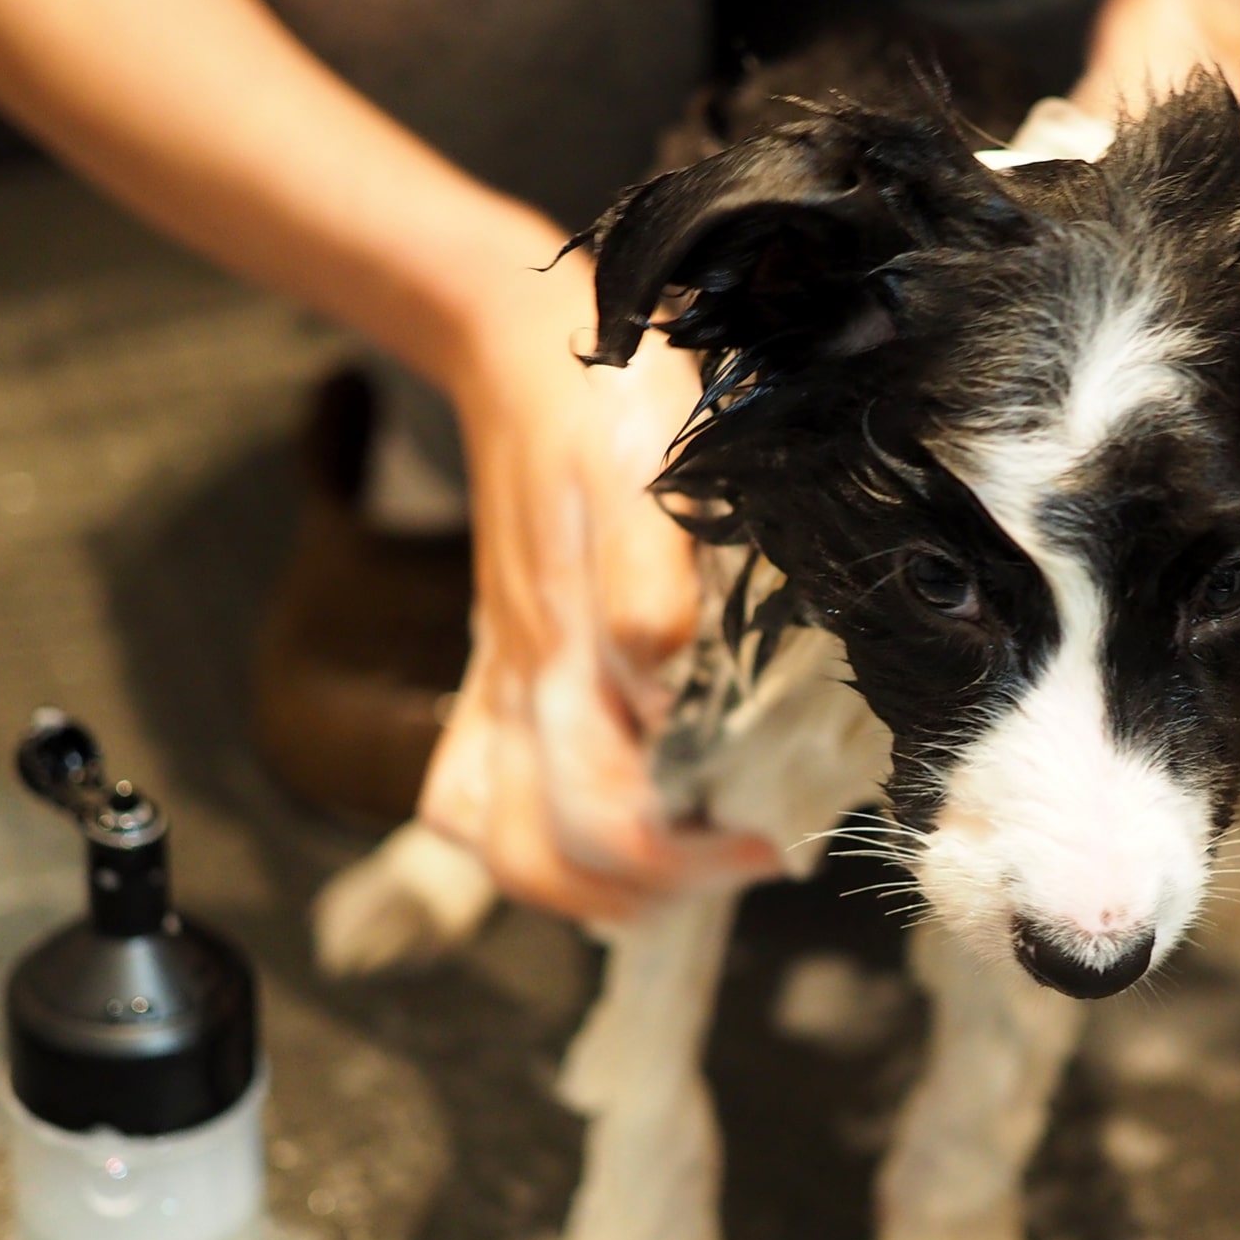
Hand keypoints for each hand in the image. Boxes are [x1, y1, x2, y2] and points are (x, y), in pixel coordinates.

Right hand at [419, 252, 781, 919]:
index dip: (692, 859)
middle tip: (743, 854)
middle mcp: (522, 687)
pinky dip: (529, 838)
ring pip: (507, 846)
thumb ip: (651, 579)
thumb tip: (658, 680)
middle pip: (551, 861)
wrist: (520, 350)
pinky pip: (467, 792)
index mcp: (565, 653)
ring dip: (594, 885)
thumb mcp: (648, 467)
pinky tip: (596, 824)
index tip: (772, 838)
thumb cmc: (604, 404)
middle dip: (654, 889)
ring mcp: (498, 685)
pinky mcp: (491, 671)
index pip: (607, 822)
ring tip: (684, 862)